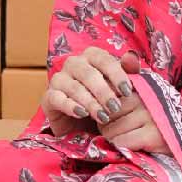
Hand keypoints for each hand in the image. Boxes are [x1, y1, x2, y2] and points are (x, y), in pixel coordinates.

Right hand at [43, 47, 170, 155]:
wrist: (83, 125)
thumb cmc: (104, 101)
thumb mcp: (119, 88)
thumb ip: (128, 72)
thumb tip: (132, 57)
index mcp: (91, 57)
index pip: (104, 59)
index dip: (117, 74)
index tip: (128, 92)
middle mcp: (73, 64)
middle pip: (88, 73)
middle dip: (104, 91)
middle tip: (115, 108)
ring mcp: (59, 79)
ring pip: (74, 87)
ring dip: (91, 103)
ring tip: (104, 117)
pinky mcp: (48, 97)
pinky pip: (57, 99)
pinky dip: (70, 106)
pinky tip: (82, 114)